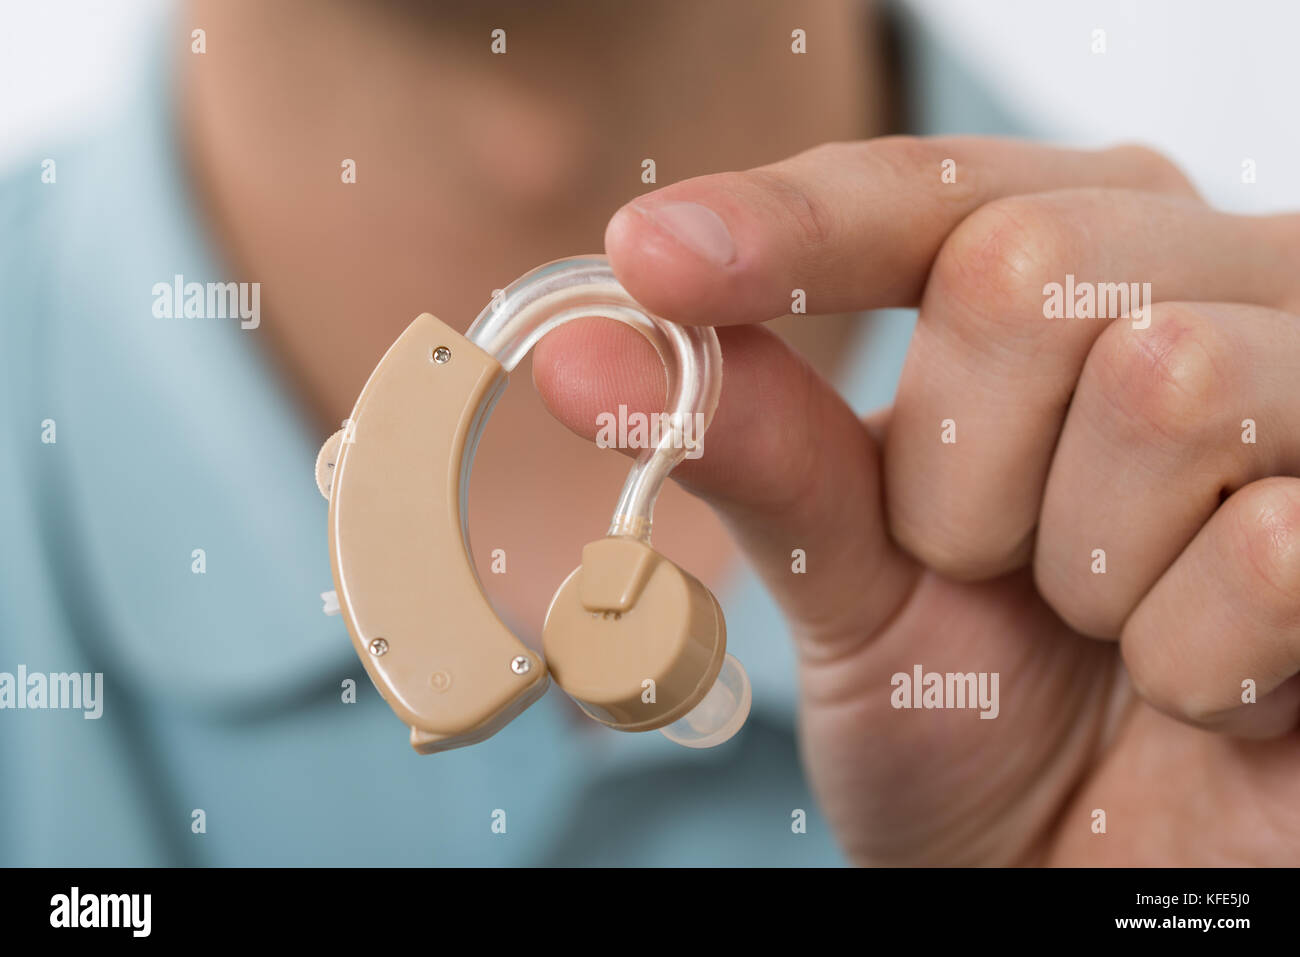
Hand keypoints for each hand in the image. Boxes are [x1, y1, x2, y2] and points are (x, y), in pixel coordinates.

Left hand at [533, 136, 1299, 864]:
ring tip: (1103, 628)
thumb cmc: (971, 717)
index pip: (924, 194)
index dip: (788, 224)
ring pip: (1170, 378)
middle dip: (959, 470)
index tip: (648, 257)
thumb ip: (757, 449)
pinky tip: (1215, 690)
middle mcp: (1208, 290)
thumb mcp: (846, 579)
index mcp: (1069, 274)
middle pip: (1032, 264)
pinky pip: (1274, 546)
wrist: (1083, 870)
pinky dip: (1196, 661)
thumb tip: (582, 345)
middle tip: (983, 568)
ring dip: (1082, 564)